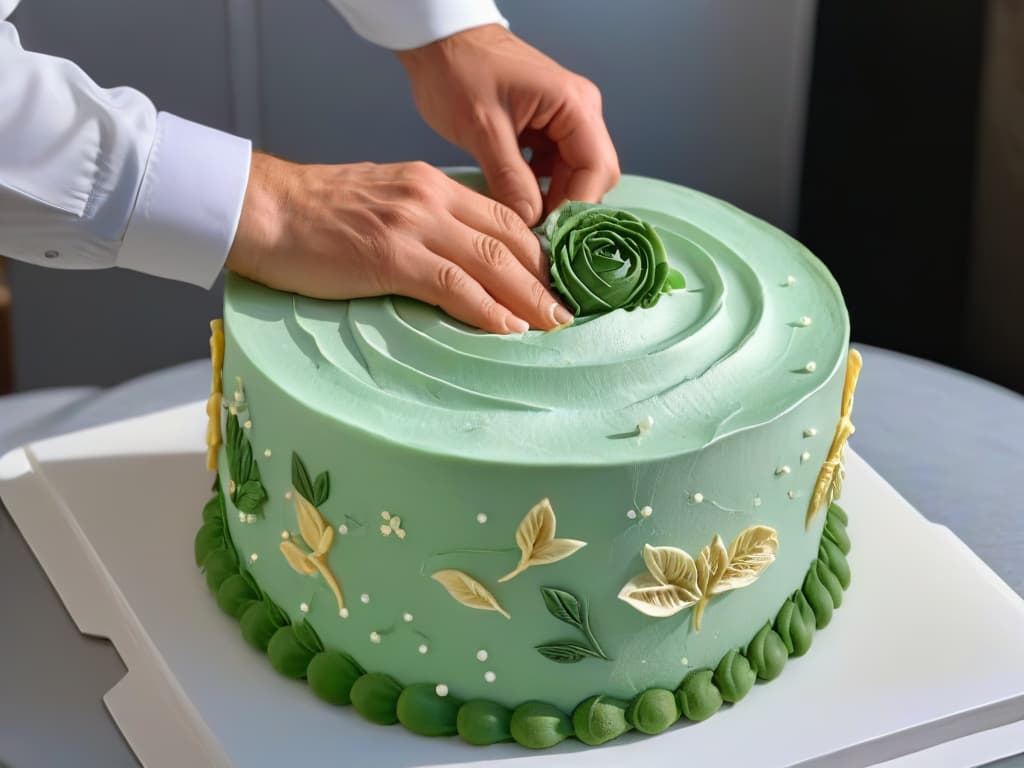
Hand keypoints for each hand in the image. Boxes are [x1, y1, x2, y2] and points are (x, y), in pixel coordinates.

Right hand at [226, 153, 573, 333]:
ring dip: (529, 298)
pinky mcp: (390, 256)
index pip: (502, 216)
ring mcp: (412, 225)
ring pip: (491, 261)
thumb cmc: (314, 213)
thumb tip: (457, 257)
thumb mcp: (382, 202)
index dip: (536, 251)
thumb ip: (424, 221)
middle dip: (544, 277)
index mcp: (431, 184)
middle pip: (509, 237)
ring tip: (554, 325)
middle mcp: (431, 198)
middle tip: (567, 310)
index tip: (554, 280)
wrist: (262, 208)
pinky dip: (487, 309)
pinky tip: (509, 328)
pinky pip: (454, 285)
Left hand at [397, 24, 619, 226]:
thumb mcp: (482, 128)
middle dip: (566, 207)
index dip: (575, 208)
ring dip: (552, 201)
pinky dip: (539, 189)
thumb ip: (509, 177)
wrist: (437, 41)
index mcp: (574, 106)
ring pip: (574, 176)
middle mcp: (580, 112)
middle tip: (535, 236)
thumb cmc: (458, 70)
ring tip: (523, 223)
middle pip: (593, 176)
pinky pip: (553, 169)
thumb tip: (530, 222)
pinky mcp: (546, 129)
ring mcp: (564, 121)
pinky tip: (515, 201)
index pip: (596, 170)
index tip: (548, 238)